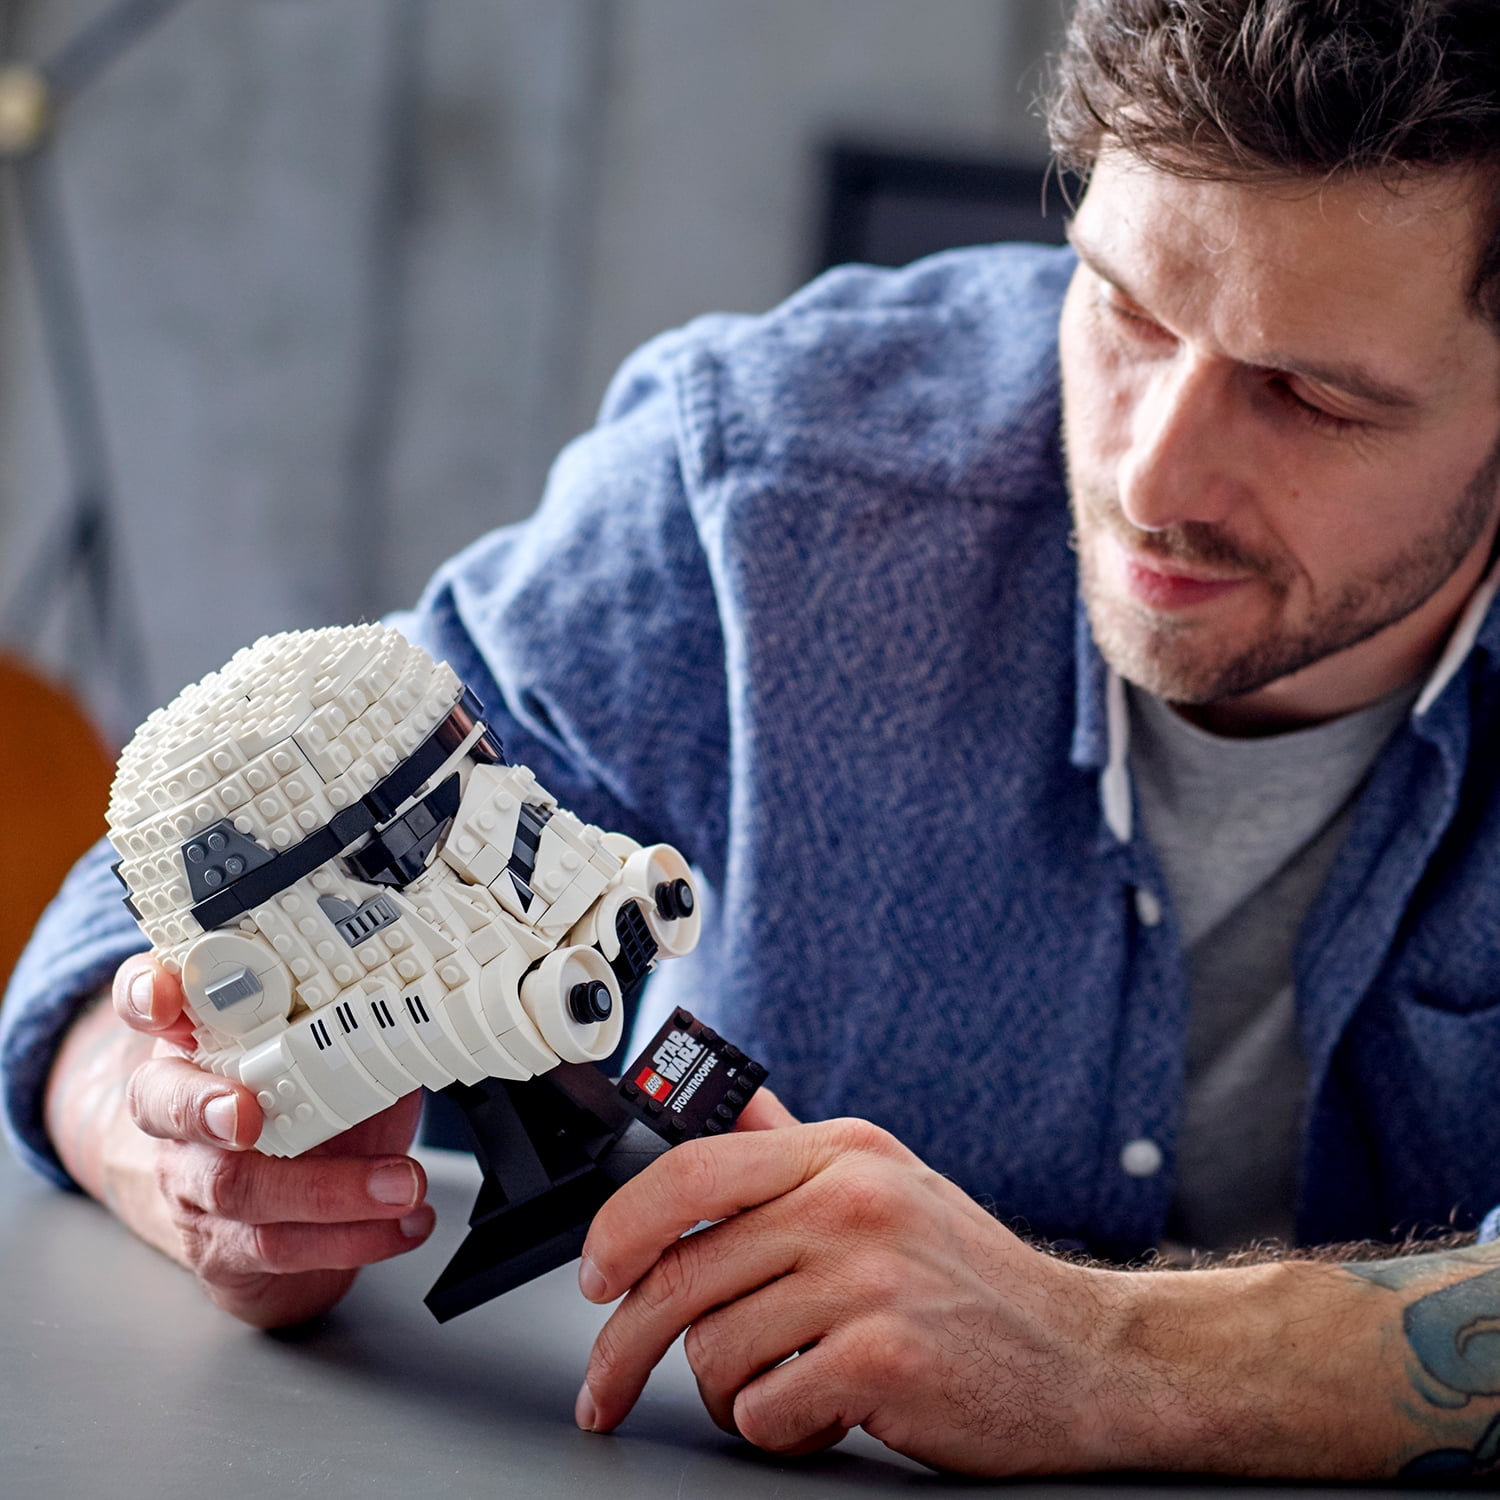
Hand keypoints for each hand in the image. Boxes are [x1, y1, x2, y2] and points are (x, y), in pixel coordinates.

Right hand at [46, 954, 434, 1327]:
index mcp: (201, 1038)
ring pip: (235, 1187)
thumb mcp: (323, 1050)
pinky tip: (405, 1224)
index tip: (167, 1001)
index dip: (147, 995)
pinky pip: (280, 1247)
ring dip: (329, 1190)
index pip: (149, 1000)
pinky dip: (356, 1238)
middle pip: (165, 1102)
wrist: (263, 1205)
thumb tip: (431, 1007)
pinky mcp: (221, 1245)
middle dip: (206, 1107)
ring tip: (401, 1184)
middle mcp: (180, 1107)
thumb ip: (356, 1022)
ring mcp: (193, 1179)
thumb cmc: (300, 1105)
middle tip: (249, 1114)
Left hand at [574, 1094, 1120, 1475]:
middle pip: (683, 1273)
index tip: (594, 1276)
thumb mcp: (887, 1184)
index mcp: (842, 1153)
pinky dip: (778, 1428)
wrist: (1086, 1355)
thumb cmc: (973, 1276)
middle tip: (606, 1389)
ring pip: (714, 1352)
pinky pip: (765, 1410)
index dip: (620, 1227)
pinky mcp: (884, 1358)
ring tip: (780, 1390)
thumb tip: (728, 1107)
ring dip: (727, 1394)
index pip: (693, 1169)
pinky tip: (822, 1413)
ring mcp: (869, 1278)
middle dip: (625, 1347)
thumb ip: (798, 1147)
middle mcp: (850, 1203)